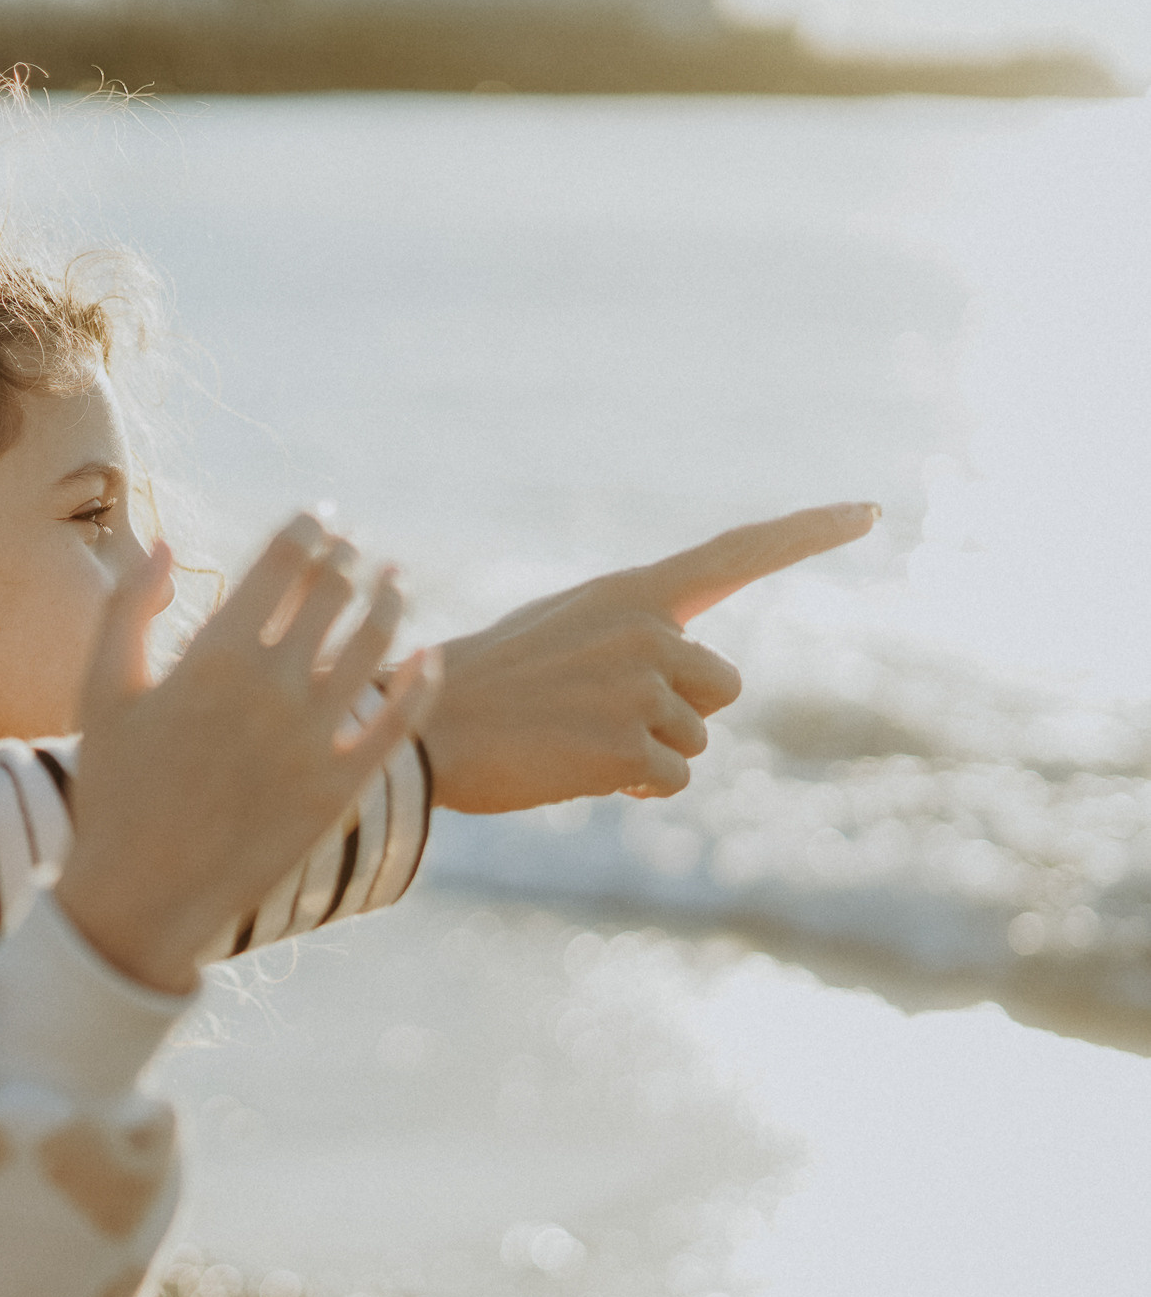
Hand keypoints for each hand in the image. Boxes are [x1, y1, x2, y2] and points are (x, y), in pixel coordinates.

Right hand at [57, 517, 438, 993]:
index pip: (283, 562)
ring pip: (377, 645)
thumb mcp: (102, 691)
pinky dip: (420, 684)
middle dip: (346, 560)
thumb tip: (168, 547)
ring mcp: (313, 739)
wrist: (140, 896)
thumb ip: (126, 608)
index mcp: (214, 655)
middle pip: (333, 594)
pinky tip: (428, 660)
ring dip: (391, 603)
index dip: (307, 530)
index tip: (317, 519)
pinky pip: (401, 722)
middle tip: (353, 549)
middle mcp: (273, 688)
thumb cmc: (114, 789)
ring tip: (395, 583)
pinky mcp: (341, 788)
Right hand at [423, 502, 878, 813]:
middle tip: (593, 715)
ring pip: (695, 738)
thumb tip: (692, 681)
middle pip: (719, 685)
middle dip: (677, 712)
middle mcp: (647, 630)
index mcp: (629, 592)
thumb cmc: (482, 685)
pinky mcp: (632, 746)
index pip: (736, 552)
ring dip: (648, 753)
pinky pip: (671, 779)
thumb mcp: (560, 630)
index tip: (871, 510)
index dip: (807, 531)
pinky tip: (578, 770)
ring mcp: (642, 688)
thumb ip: (630, 633)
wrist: (426, 731)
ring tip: (574, 740)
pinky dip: (634, 786)